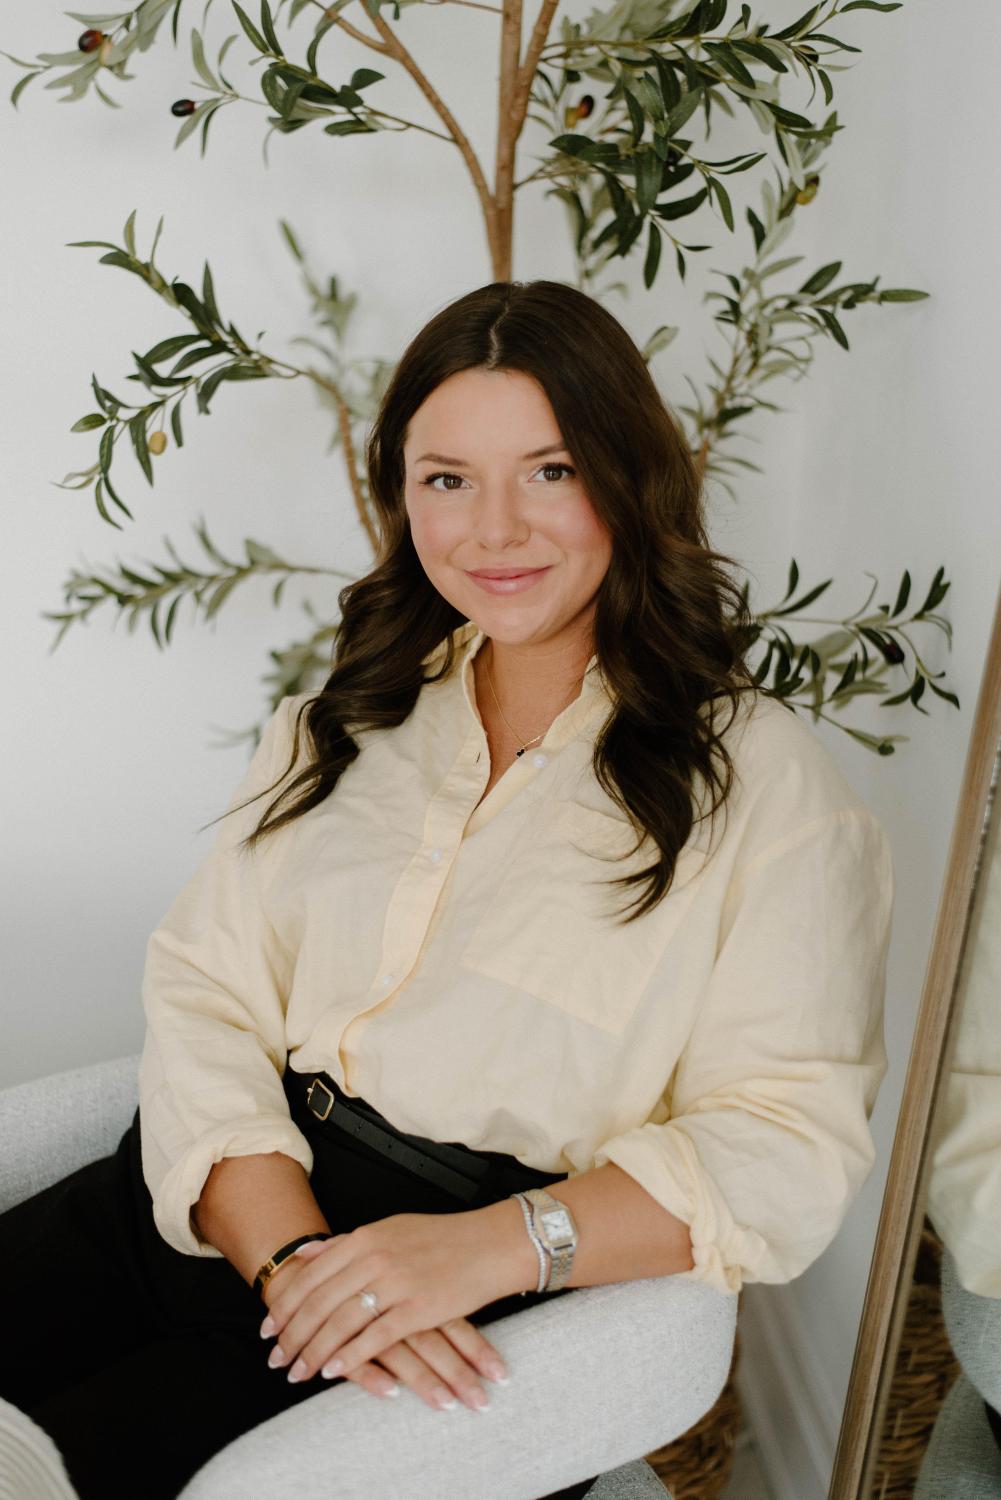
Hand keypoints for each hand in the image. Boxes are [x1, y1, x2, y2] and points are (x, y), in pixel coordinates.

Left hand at [259, 1211, 512, 1401]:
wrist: (490, 1244)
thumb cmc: (442, 1238)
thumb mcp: (390, 1229)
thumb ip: (348, 1243)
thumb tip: (308, 1251)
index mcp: (366, 1237)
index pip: (311, 1275)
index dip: (286, 1304)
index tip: (267, 1329)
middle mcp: (375, 1257)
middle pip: (319, 1301)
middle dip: (292, 1334)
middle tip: (275, 1359)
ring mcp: (396, 1282)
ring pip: (340, 1322)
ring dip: (313, 1351)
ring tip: (296, 1373)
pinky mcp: (417, 1308)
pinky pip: (373, 1337)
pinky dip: (348, 1356)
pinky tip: (331, 1371)